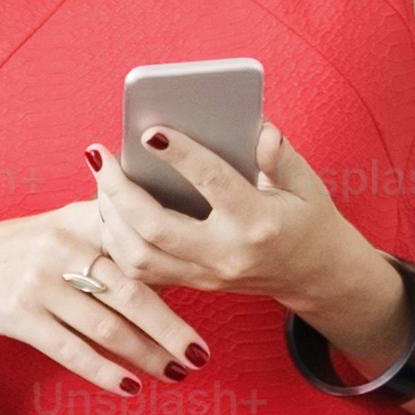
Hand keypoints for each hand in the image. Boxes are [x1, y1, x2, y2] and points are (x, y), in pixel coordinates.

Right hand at [0, 196, 201, 393]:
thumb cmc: (29, 247)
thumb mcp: (65, 222)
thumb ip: (113, 228)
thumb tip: (178, 253)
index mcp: (80, 220)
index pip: (137, 245)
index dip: (177, 272)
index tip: (210, 295)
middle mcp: (61, 248)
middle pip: (130, 293)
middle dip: (170, 328)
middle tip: (200, 354)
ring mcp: (39, 283)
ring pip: (106, 327)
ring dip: (145, 355)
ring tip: (175, 373)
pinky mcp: (21, 316)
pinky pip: (71, 350)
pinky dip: (104, 372)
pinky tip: (129, 386)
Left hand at [91, 121, 408, 364]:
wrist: (314, 274)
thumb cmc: (308, 219)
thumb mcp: (306, 184)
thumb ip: (280, 157)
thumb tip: (259, 129)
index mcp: (257, 222)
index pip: (212, 184)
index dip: (180, 156)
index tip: (150, 131)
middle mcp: (226, 254)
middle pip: (155, 227)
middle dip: (119, 190)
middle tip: (99, 154)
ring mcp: (207, 275)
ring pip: (138, 256)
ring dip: (110, 217)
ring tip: (101, 178)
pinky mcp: (194, 285)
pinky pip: (141, 272)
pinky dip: (117, 242)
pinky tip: (109, 210)